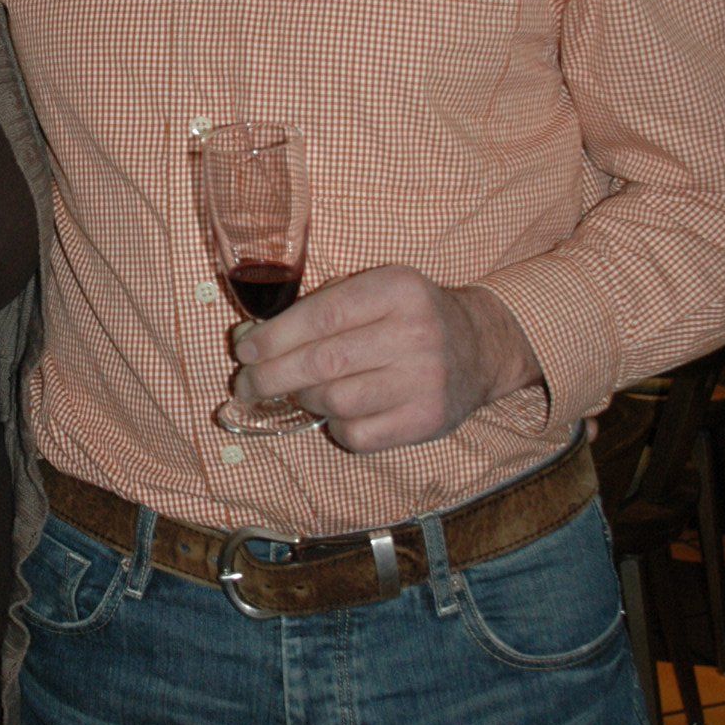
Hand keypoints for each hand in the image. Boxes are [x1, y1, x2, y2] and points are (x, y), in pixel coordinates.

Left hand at [232, 267, 540, 453]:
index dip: (274, 337)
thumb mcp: (376, 290)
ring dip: (305, 400)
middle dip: (272, 376)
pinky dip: (336, 427)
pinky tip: (337, 413)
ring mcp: (424, 380)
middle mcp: (415, 333)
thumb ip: (320, 307)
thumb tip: (251, 339)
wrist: (479, 347)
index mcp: (397, 289)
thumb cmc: (410, 317)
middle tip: (246, 385)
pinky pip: (358, 434)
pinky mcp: (426, 420)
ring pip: (336, 400)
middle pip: (323, 362)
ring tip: (300, 392)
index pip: (322, 316)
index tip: (244, 351)